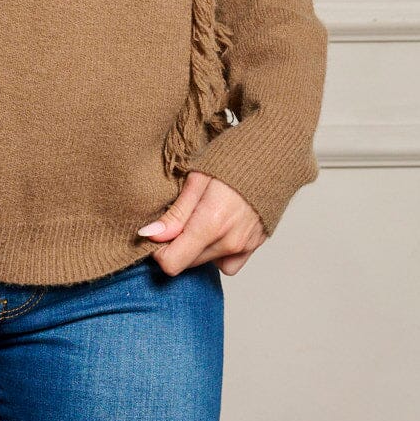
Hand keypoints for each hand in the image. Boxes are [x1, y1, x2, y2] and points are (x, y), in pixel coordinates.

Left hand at [135, 171, 266, 275]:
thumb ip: (176, 214)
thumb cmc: (231, 161)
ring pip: (206, 262)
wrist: (270, 156)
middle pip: (187, 263)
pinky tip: (217, 230)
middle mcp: (229, 242)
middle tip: (179, 217)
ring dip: (196, 248)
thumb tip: (150, 235)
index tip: (158, 232)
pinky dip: (218, 253)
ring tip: (200, 218)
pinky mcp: (254, 246)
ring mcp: (244, 246)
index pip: (172, 262)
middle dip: (177, 245)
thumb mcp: (196, 180)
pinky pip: (228, 264)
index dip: (159, 250)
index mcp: (211, 223)